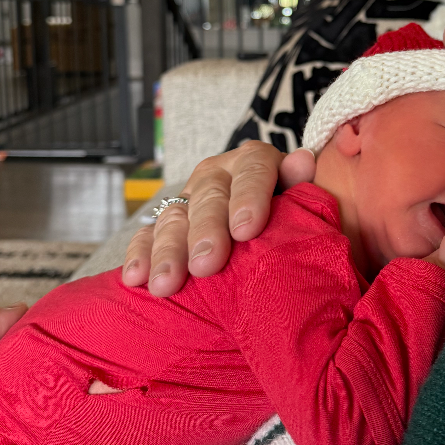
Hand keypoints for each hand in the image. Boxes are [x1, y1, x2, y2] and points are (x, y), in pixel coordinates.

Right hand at [122, 141, 316, 297]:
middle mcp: (219, 175)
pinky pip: (147, 237)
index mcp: (257, 162)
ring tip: (166, 284)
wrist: (275, 237)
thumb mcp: (309, 205)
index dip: (249, 197)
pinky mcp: (167, 225)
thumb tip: (303, 160)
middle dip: (206, 230)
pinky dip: (141, 256)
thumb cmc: (299, 224)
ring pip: (174, 217)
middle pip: (209, 196)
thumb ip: (305, 188)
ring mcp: (190, 199)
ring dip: (168, 251)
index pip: (254, 169)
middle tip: (205, 264)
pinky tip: (135, 278)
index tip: (248, 230)